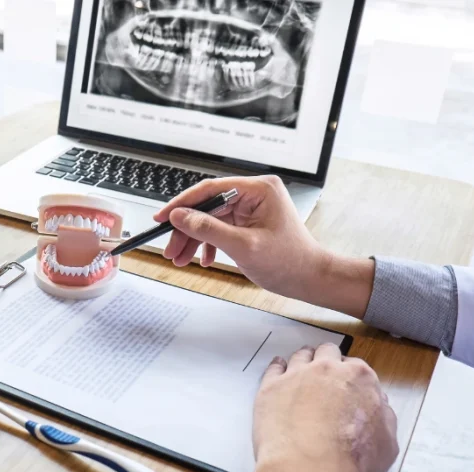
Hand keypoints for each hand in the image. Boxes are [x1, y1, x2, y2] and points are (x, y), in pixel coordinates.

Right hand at [154, 176, 374, 318]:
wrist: (310, 279)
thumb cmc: (289, 262)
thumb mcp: (243, 246)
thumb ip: (208, 229)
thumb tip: (180, 216)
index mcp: (259, 189)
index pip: (211, 189)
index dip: (183, 204)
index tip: (162, 217)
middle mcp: (255, 194)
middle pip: (208, 206)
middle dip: (186, 229)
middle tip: (170, 248)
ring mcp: (252, 208)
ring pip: (211, 219)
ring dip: (194, 239)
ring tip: (180, 259)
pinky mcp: (249, 222)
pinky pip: (220, 228)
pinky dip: (208, 244)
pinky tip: (203, 259)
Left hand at [251, 344, 398, 471]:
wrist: (312, 470)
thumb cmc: (353, 461)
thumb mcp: (387, 443)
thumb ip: (384, 417)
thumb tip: (378, 405)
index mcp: (359, 378)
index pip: (355, 367)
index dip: (350, 377)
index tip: (346, 386)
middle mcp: (328, 369)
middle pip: (327, 353)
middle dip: (327, 361)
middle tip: (324, 376)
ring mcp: (297, 375)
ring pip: (300, 356)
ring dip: (303, 361)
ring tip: (301, 371)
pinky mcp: (271, 387)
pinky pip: (273, 368)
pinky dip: (277, 368)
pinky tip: (278, 372)